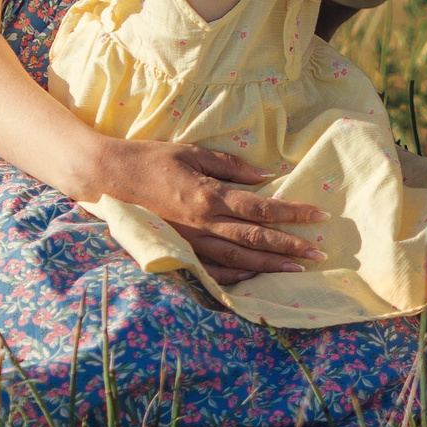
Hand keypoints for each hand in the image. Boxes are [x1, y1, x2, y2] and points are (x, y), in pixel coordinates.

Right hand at [100, 140, 330, 284]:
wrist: (107, 178)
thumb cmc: (151, 159)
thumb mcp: (193, 153)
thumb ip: (231, 167)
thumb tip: (266, 178)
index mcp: (209, 195)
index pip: (262, 208)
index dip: (293, 213)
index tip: (319, 216)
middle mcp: (202, 223)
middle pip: (255, 237)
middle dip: (290, 245)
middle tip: (319, 252)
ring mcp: (189, 241)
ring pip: (238, 257)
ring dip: (269, 264)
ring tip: (297, 268)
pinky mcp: (177, 250)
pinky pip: (210, 269)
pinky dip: (234, 274)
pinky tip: (255, 274)